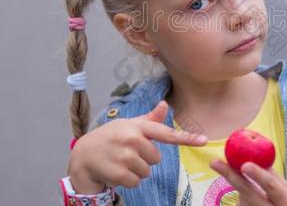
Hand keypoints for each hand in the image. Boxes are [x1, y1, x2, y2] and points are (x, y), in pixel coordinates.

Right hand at [68, 100, 207, 192]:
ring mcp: (124, 155)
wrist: (82, 154)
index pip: (166, 133)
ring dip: (135, 171)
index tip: (203, 141)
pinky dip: (127, 180)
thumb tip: (165, 104)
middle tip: (127, 153)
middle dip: (144, 160)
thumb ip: (149, 119)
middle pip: (156, 158)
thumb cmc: (109, 137)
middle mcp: (132, 139)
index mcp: (138, 126)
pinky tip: (116, 171)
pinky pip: (136, 182)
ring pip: (146, 172)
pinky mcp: (118, 172)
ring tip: (120, 162)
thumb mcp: (128, 125)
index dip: (186, 138)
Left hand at [209, 158, 286, 205]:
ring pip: (241, 199)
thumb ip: (270, 174)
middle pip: (248, 193)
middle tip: (214, 162)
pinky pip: (240, 205)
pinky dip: (242, 199)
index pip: (271, 185)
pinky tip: (252, 201)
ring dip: (241, 188)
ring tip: (251, 187)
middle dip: (231, 176)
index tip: (244, 164)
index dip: (258, 174)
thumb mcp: (286, 190)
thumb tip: (252, 153)